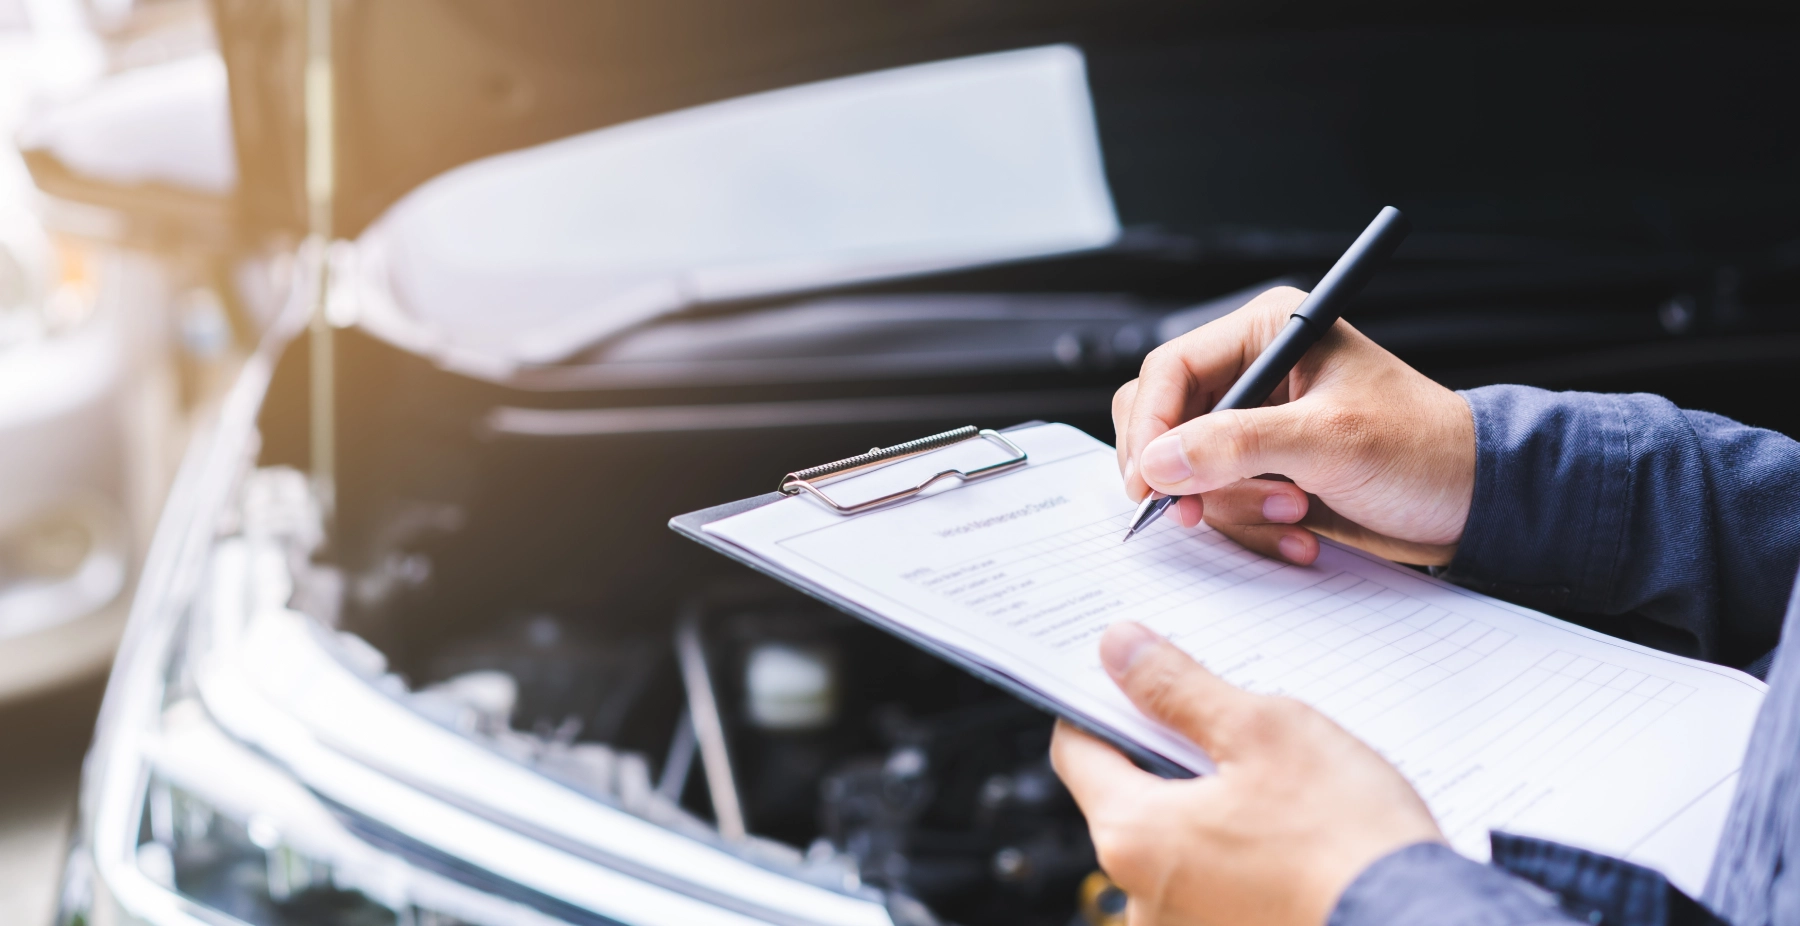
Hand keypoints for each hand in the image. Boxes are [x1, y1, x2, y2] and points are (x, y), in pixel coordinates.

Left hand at [1053, 623, 1442, 925]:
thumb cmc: (1348, 839)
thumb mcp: (1262, 731)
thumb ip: (1178, 688)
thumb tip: (1118, 651)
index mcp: (1131, 839)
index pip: (1077, 753)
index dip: (1100, 703)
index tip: (1129, 676)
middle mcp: (1141, 900)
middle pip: (1130, 798)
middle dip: (1170, 752)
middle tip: (1225, 716)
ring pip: (1178, 843)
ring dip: (1212, 804)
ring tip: (1275, 777)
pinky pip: (1216, 883)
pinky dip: (1240, 851)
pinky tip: (1290, 828)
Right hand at [1114, 286, 1474, 565]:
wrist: (1473, 503)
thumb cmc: (1423, 450)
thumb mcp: (1329, 441)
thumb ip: (1237, 446)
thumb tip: (1157, 464)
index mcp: (1267, 334)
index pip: (1169, 369)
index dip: (1149, 427)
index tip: (1148, 483)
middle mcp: (1253, 373)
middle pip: (1165, 421)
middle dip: (1190, 474)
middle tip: (1206, 511)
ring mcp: (1256, 426)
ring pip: (1187, 471)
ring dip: (1233, 508)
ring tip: (1296, 513)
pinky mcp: (1263, 471)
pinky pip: (1218, 502)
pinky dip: (1248, 527)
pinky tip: (1298, 534)